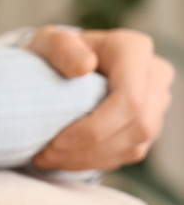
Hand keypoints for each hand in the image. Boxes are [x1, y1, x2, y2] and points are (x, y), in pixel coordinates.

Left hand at [26, 26, 174, 170]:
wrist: (62, 65)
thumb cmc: (55, 53)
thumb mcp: (49, 43)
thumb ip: (62, 48)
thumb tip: (83, 66)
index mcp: (133, 49)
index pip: (130, 99)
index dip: (95, 128)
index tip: (56, 141)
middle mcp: (154, 75)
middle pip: (137, 125)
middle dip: (89, 147)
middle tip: (47, 155)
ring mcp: (156, 102)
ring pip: (135, 144)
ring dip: (89, 158)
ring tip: (50, 158)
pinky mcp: (148, 126)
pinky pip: (129, 153)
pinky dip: (94, 161)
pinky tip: (65, 159)